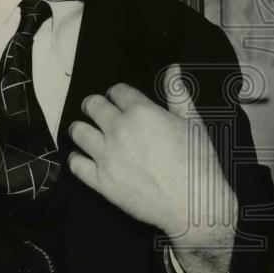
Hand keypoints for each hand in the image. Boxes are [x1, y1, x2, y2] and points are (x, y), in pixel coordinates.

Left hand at [68, 66, 238, 272]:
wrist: (193, 204)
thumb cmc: (197, 162)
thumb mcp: (193, 122)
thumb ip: (178, 93)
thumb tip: (173, 69)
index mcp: (142, 112)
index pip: (116, 91)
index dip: (117, 93)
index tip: (119, 99)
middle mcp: (119, 129)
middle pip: (92, 105)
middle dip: (94, 105)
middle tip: (98, 111)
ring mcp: (106, 156)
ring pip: (78, 131)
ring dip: (81, 128)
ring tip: (87, 133)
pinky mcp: (100, 181)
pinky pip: (75, 164)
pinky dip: (77, 159)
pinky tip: (86, 158)